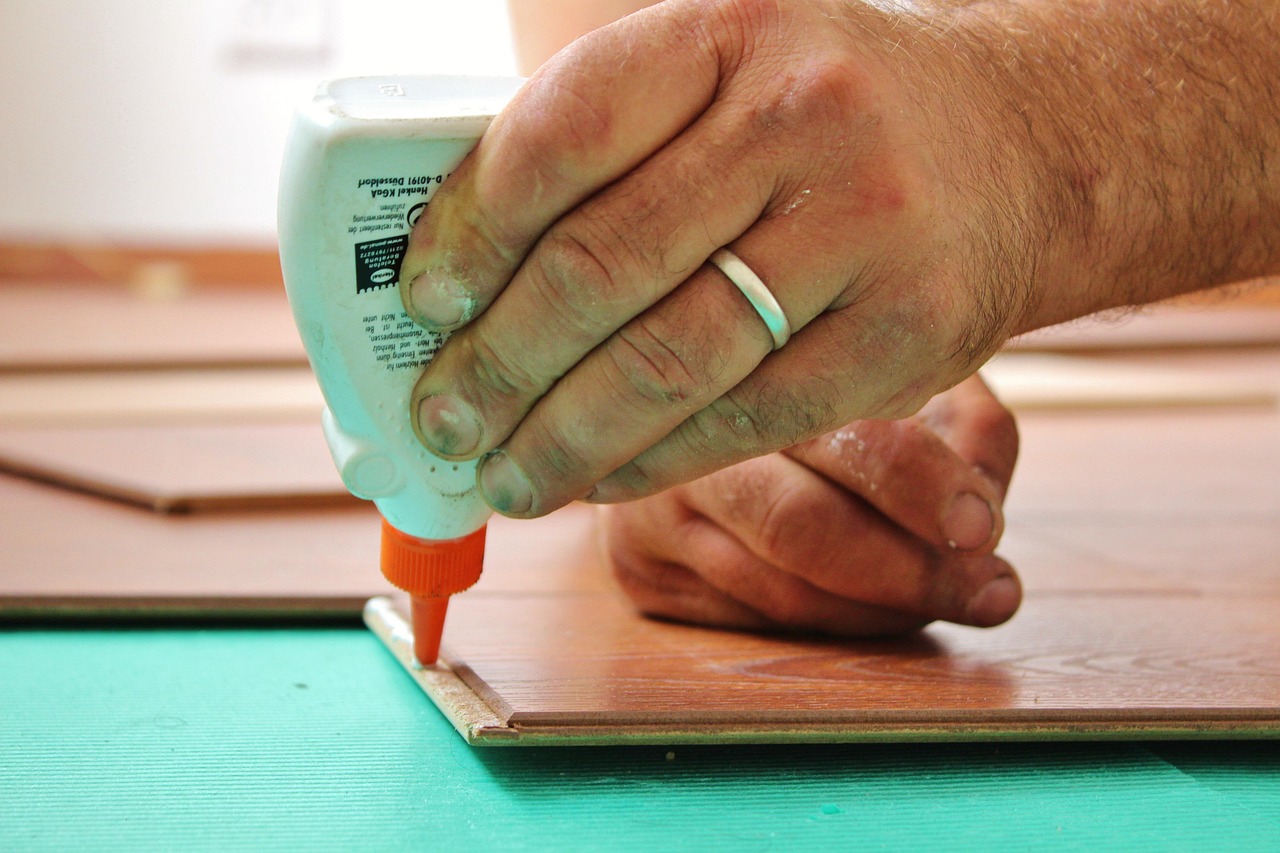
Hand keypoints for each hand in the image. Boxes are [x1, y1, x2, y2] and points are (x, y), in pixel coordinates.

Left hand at [399, 0, 1036, 516]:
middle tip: (445, 415)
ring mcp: (862, 227)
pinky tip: (600, 477)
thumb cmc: (835, 118)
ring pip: (668, 360)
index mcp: (726, 33)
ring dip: (562, 436)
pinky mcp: (904, 335)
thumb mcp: (730, 77)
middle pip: (602, 265)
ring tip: (506, 473)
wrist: (1022, 143)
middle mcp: (799, 117)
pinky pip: (746, 419)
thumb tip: (468, 279)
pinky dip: (653, 462)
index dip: (470, 231)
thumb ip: (615, 150)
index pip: (559, 136)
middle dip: (498, 362)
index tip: (425, 300)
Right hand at [599, 375, 1020, 634]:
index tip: (986, 531)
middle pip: (804, 528)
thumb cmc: (818, 400)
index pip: (846, 438)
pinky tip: (875, 608)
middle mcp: (687, 437)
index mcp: (755, 368)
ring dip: (882, 612)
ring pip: (783, 591)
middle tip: (990, 594)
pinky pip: (750, 620)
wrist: (681, 415)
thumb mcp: (903, 379)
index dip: (923, 490)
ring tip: (950, 600)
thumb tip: (986, 504)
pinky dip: (830, 625)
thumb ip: (966, 423)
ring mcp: (648, 507)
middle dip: (912, 573)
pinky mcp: (634, 569)